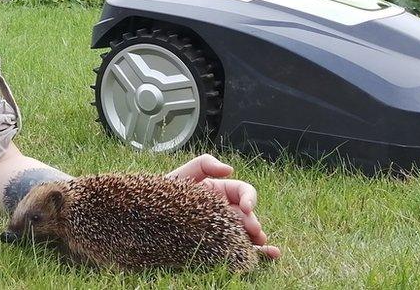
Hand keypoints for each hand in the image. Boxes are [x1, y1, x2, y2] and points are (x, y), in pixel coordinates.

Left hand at [167, 154, 281, 259]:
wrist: (149, 213)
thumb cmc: (166, 192)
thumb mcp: (183, 173)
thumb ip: (205, 164)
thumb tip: (230, 170)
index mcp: (221, 191)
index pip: (243, 192)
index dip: (249, 198)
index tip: (246, 208)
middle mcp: (224, 210)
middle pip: (247, 215)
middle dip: (253, 222)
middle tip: (254, 230)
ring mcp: (222, 228)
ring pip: (246, 232)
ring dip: (257, 238)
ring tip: (261, 243)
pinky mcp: (217, 244)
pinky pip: (238, 248)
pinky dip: (258, 251)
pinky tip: (270, 254)